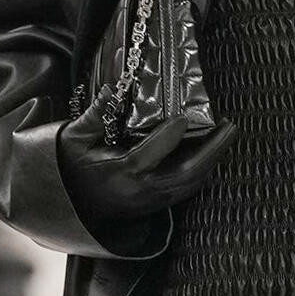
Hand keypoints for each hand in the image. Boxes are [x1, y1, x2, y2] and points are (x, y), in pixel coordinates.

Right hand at [59, 104, 236, 239]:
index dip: (170, 135)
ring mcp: (149, 203)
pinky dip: (201, 172)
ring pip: (191, 185)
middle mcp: (138, 191)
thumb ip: (94, 115)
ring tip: (225, 136)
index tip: (183, 117)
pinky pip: (185, 191)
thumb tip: (113, 89)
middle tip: (229, 126)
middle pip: (186, 173)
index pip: (150, 154)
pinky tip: (208, 155)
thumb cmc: (67, 169)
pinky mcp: (153, 207)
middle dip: (212, 150)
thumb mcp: (73, 139)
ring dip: (211, 161)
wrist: (65, 206)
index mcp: (117, 173)